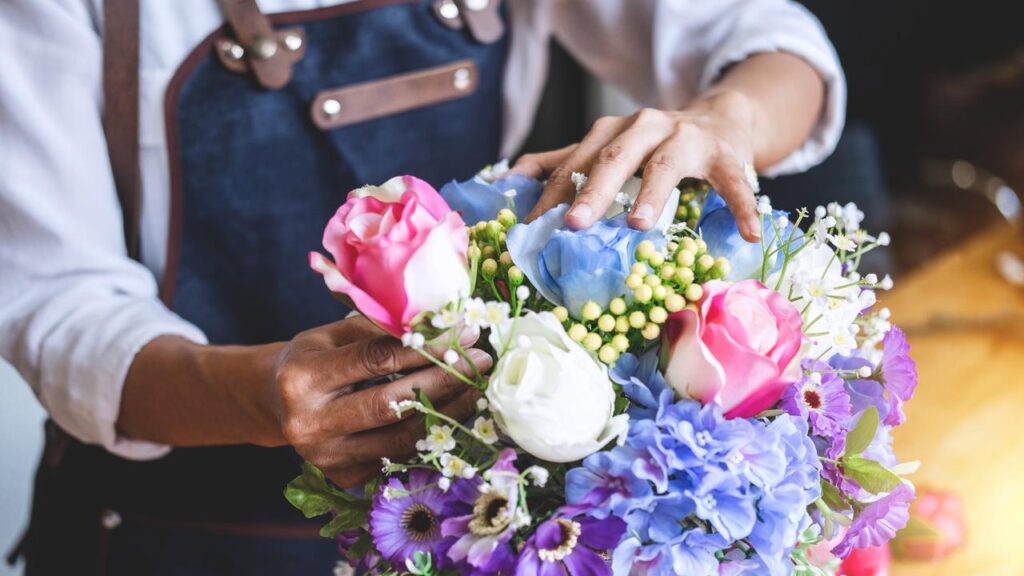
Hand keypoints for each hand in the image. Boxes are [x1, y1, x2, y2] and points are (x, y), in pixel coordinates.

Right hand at [271, 316, 489, 487]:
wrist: (275, 403)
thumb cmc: (314, 358)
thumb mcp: (334, 333)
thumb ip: (382, 330)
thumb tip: (446, 325)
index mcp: (303, 378)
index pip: (377, 360)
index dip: (427, 347)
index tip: (465, 334)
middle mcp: (309, 423)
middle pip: (392, 404)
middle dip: (444, 381)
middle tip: (480, 363)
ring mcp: (326, 457)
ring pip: (401, 437)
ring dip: (447, 413)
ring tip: (477, 389)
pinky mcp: (343, 477)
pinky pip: (399, 456)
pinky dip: (430, 435)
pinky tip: (454, 414)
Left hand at [513, 91, 762, 241]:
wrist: (721, 119)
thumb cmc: (655, 145)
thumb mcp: (609, 147)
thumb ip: (563, 161)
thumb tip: (508, 177)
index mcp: (612, 131)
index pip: (576, 162)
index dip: (552, 194)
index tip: (530, 227)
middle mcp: (646, 127)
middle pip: (615, 157)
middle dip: (592, 189)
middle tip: (574, 223)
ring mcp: (688, 138)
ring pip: (666, 164)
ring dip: (652, 194)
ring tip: (638, 225)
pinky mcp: (726, 155)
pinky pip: (733, 182)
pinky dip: (741, 206)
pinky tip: (748, 232)